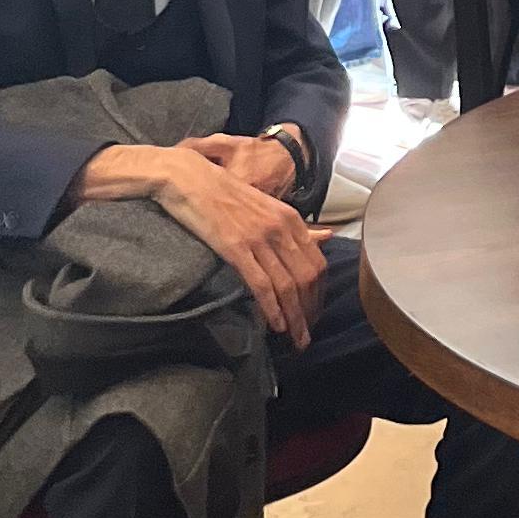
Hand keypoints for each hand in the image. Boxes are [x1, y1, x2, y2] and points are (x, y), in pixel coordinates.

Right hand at [83, 138, 325, 347]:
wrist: (190, 177)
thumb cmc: (225, 192)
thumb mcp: (268, 205)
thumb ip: (298, 226)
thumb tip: (328, 237)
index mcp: (290, 217)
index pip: (317, 263)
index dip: (319, 293)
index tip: (315, 313)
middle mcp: (281, 227)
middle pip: (307, 278)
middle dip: (310, 312)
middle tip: (306, 336)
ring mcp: (259, 238)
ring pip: (287, 285)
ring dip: (295, 318)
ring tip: (296, 340)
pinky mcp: (236, 247)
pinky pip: (261, 284)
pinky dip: (272, 308)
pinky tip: (276, 325)